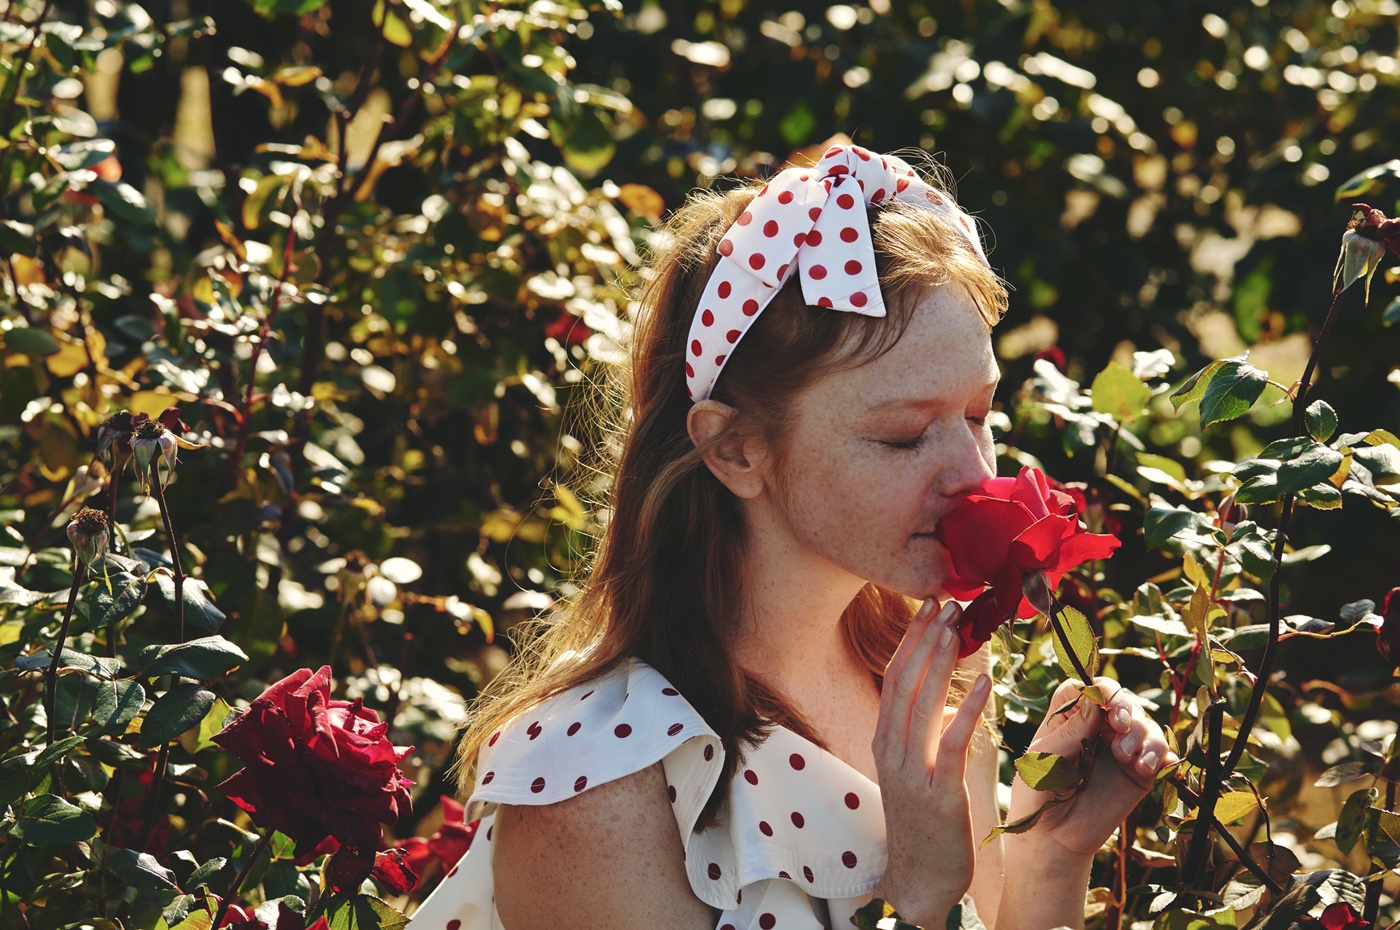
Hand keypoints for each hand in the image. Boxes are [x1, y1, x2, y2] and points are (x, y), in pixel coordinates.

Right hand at [871, 599, 992, 925]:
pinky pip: (951, 742)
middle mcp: (890, 751)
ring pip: (921, 704)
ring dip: (940, 661)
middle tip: (945, 600)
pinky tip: (986, 683)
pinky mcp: (937, 793)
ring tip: (957, 626)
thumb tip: (954, 705)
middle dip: (924, 637)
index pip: (895, 677)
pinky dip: (968, 710)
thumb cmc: (928, 825)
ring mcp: (910, 772)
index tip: (930, 605)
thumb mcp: (921, 772)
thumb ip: (930, 736)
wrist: (923, 881)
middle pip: (904, 681)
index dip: (912, 639)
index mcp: (885, 741)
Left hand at [1006, 677, 1176, 858]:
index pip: (1087, 687)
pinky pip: (1161, 755)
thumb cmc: (1037, 795)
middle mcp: (1097, 727)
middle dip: (1126, 709)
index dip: (1100, 689)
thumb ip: (1070, 732)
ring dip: (1144, 735)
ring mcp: (1120, 748)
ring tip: (1128, 759)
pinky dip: (1163, 756)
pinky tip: (1150, 768)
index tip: (1105, 703)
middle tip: (1120, 727)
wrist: (1053, 838)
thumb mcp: (1044, 761)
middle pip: (1122, 701)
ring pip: (1145, 725)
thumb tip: (1095, 701)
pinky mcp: (1138, 773)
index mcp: (1068, 717)